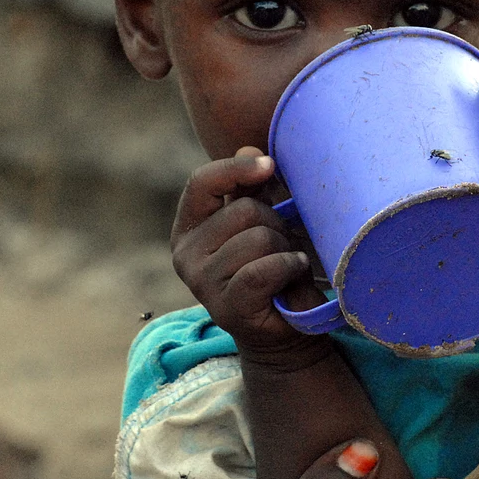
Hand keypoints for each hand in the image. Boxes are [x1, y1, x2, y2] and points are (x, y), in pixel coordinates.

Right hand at [170, 146, 325, 356]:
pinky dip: (288, 267)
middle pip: (244, 210)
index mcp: (190, 227)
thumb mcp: (263, 223)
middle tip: (286, 243)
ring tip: (288, 264)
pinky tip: (293, 274)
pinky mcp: (225, 307)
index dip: (236, 168)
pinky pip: (264, 269)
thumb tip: (249, 148)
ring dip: (286, 248)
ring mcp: (202, 283)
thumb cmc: (273, 269)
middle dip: (277, 222)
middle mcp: (186, 254)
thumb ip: (252, 189)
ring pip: (258, 238)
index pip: (202, 182)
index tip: (270, 166)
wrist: (284, 331)